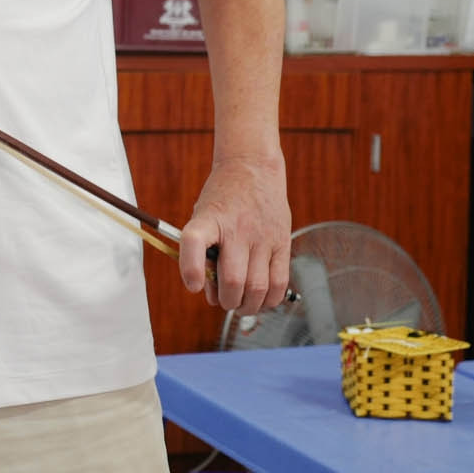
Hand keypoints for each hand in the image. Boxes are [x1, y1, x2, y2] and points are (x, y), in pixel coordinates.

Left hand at [179, 150, 290, 314]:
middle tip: (225, 300)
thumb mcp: (203, 216)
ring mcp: (263, 236)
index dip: (191, 268)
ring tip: (242, 303)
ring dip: (247, 305)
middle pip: (233, 280)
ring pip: (257, 287)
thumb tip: (211, 294)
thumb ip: (202, 252)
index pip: (194, 241)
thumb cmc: (222, 199)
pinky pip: (279, 282)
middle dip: (227, 301)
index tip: (193, 285)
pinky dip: (269, 299)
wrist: (251, 166)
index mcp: (209, 219)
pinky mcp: (283, 241)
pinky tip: (261, 298)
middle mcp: (236, 228)